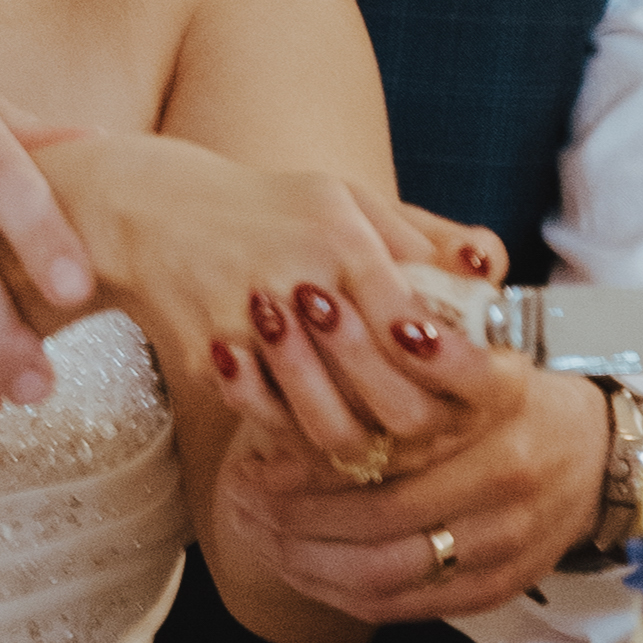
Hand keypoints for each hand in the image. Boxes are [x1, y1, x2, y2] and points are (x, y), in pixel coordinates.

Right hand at [53, 138, 501, 409]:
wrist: (149, 212)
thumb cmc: (269, 208)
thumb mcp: (347, 200)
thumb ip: (422, 236)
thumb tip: (492, 268)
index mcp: (339, 236)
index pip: (414, 329)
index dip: (447, 368)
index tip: (463, 381)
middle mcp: (295, 282)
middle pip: (382, 393)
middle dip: (416, 425)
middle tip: (432, 430)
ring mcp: (249, 329)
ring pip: (329, 425)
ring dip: (364, 442)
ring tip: (382, 438)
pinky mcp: (213, 364)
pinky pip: (278, 426)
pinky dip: (307, 442)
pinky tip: (325, 432)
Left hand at [211, 357, 611, 626]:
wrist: (600, 456)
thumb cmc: (514, 393)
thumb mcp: (475, 342)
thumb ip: (413, 334)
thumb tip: (311, 313)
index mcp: (503, 402)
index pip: (399, 431)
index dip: (318, 442)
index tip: (257, 440)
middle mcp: (509, 474)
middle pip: (382, 512)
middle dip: (294, 510)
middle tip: (238, 493)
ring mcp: (508, 540)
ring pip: (384, 570)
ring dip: (305, 558)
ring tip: (253, 530)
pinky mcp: (499, 587)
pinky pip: (402, 605)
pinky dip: (337, 591)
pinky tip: (293, 566)